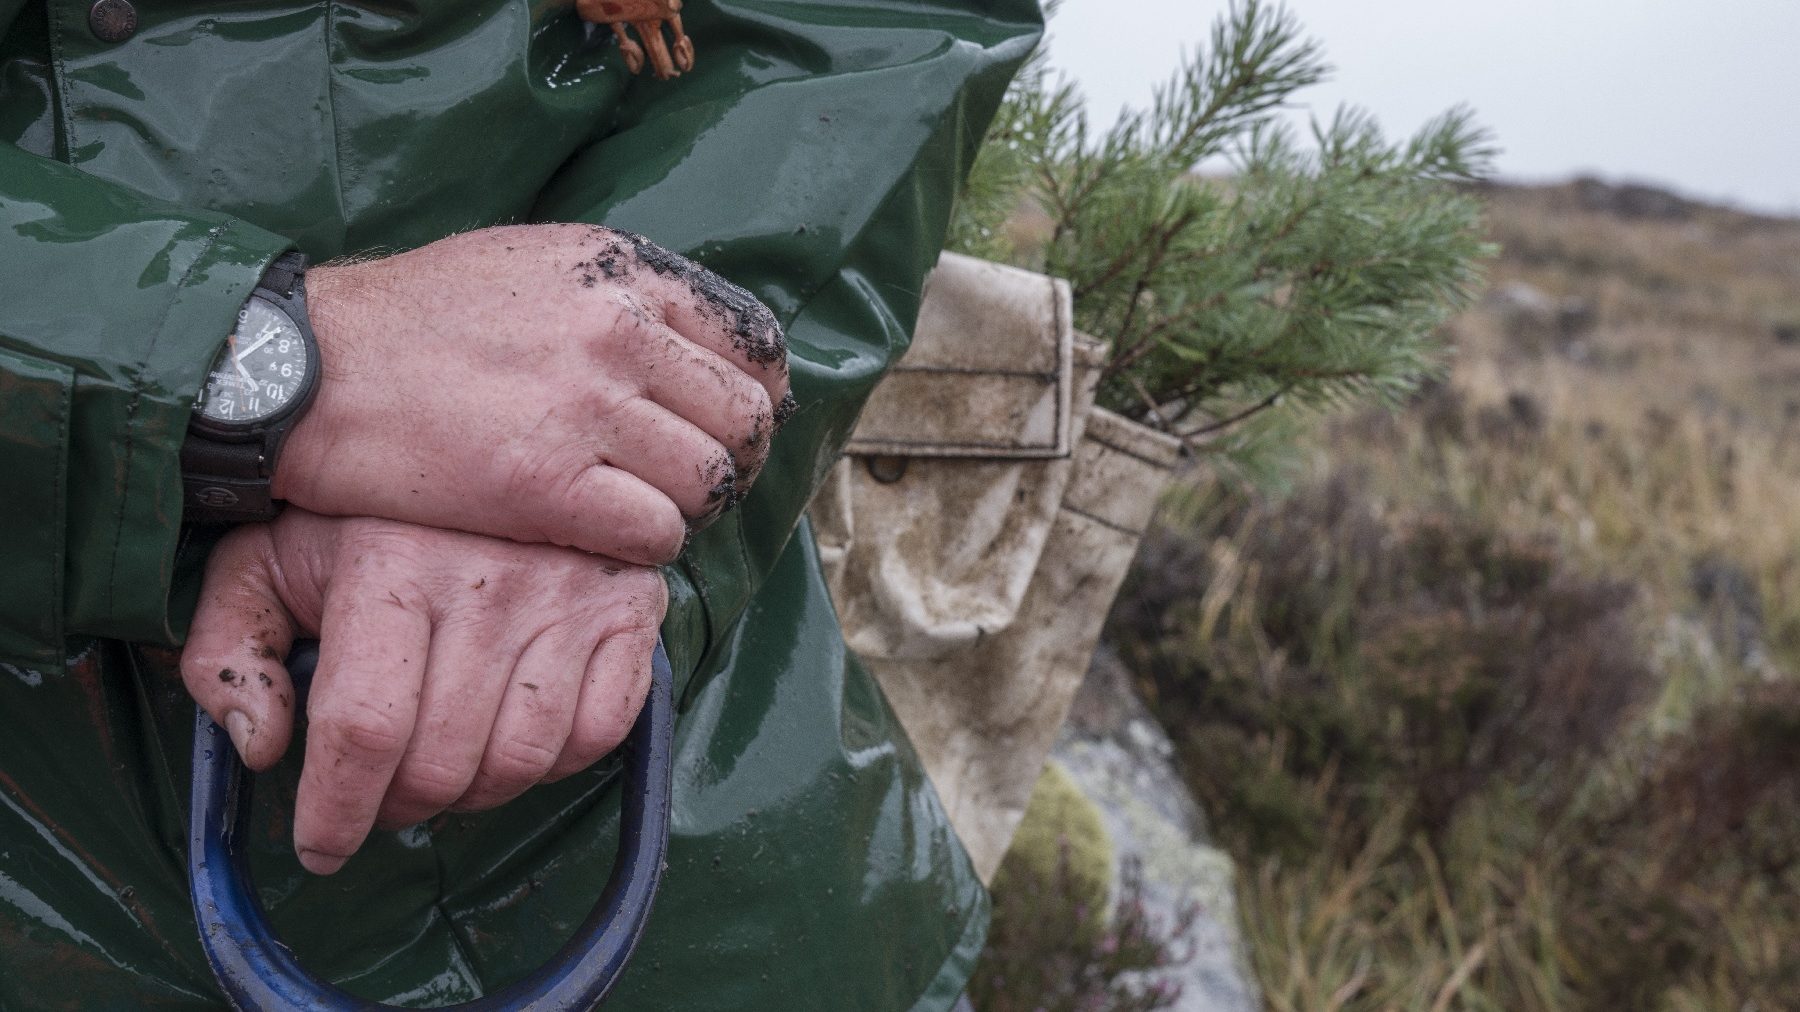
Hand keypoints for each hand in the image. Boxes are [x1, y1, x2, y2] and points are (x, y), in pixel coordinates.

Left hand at [179, 509, 667, 875]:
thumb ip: (231, 649)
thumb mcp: (269, 556)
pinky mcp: (629, 609)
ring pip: (523, 759)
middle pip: (443, 761)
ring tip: (446, 773)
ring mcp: (569, 597)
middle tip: (382, 801)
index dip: (335, 811)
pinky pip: (599, 731)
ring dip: (475, 795)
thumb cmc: (370, 514)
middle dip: (399, 808)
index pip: (365, 727)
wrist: (496, 430)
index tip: (321, 847)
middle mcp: (489, 582)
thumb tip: (261, 748)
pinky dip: (556, 763)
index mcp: (391, 566)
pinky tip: (516, 739)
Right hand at [275, 224, 791, 566]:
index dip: (758, 397)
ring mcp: (587, 407)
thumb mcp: (529, 265)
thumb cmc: (411, 321)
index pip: (754, 343)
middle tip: (695, 485)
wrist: (306, 369)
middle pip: (746, 419)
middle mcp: (619, 330)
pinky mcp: (548, 483)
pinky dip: (644, 548)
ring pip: (710, 482)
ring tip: (643, 511)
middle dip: (737, 463)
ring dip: (689, 510)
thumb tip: (690, 347)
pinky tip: (604, 538)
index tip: (730, 426)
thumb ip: (618, 297)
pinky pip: (657, 533)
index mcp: (623, 271)